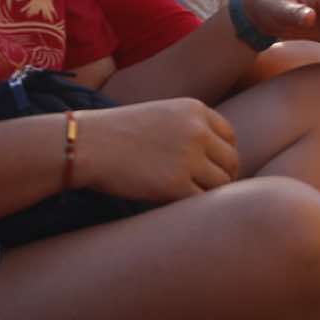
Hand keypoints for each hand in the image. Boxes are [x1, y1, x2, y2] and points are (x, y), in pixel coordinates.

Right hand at [76, 99, 237, 202]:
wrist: (89, 143)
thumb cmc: (117, 132)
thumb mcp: (161, 115)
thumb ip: (189, 128)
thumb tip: (213, 157)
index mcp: (196, 110)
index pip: (230, 136)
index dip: (225, 155)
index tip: (215, 169)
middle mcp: (198, 131)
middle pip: (231, 161)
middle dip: (223, 177)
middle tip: (208, 190)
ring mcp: (189, 158)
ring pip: (221, 184)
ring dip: (211, 195)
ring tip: (193, 200)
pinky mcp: (176, 185)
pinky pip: (202, 201)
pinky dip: (196, 208)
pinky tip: (183, 209)